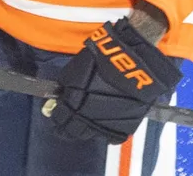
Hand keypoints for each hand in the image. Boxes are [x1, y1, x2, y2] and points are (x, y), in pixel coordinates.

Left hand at [45, 17, 182, 143]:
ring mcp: (106, 124)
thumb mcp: (76, 68)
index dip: (56, 116)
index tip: (57, 114)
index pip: (59, 118)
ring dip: (86, 129)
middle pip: (73, 131)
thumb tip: (60, 95)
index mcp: (74, 102)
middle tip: (68, 121)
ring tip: (86, 121)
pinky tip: (105, 123)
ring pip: (90, 135)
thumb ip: (66, 86)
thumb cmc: (104, 57)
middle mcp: (88, 117)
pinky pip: (111, 135)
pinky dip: (106, 131)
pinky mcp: (124, 126)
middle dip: (68, 127)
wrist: (135, 60)